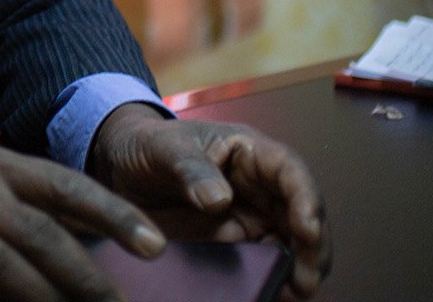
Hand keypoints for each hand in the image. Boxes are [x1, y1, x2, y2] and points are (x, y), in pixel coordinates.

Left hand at [88, 106, 330, 298]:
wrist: (119, 168)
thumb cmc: (146, 145)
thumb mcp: (163, 148)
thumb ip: (190, 169)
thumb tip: (220, 200)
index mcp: (249, 151)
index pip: (290, 171)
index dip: (307, 199)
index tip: (309, 229)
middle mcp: (259, 186)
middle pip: (302, 214)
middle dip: (313, 246)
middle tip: (308, 279)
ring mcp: (250, 217)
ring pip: (291, 243)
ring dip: (299, 268)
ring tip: (294, 292)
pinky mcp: (235, 244)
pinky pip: (262, 263)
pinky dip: (272, 279)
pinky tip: (269, 294)